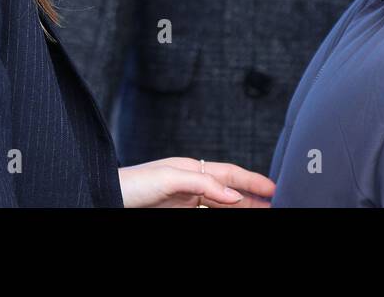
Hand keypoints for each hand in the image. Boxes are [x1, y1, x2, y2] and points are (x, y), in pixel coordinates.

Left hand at [117, 157, 275, 207]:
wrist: (108, 196)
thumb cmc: (132, 183)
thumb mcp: (169, 178)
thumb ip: (202, 183)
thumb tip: (232, 195)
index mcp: (191, 168)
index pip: (230, 174)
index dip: (253, 181)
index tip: (273, 188)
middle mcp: (191, 182)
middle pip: (229, 190)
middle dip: (252, 197)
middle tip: (275, 204)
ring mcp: (185, 199)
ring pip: (221, 204)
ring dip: (241, 208)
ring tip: (261, 212)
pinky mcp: (178, 211)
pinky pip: (208, 213)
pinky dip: (224, 214)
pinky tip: (232, 215)